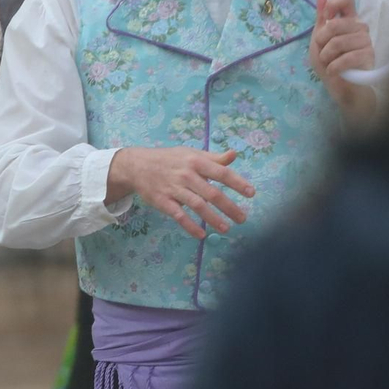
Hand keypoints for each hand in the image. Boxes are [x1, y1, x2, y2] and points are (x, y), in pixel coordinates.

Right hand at [107, 146, 256, 241]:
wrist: (136, 165)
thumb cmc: (168, 159)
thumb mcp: (190, 153)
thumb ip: (213, 158)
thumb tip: (234, 155)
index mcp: (195, 161)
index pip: (221, 173)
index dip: (237, 183)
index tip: (251, 193)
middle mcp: (186, 175)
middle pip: (212, 193)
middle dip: (229, 207)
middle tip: (242, 218)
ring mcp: (173, 189)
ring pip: (197, 206)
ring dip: (213, 218)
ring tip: (226, 229)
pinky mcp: (162, 201)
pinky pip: (178, 215)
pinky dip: (189, 226)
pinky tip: (201, 234)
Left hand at [311, 0, 375, 120]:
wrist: (341, 88)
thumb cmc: (329, 62)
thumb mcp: (319, 40)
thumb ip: (321, 17)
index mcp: (347, 20)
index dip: (333, 2)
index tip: (326, 15)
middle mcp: (359, 27)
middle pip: (335, 24)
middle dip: (321, 41)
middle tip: (323, 52)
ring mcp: (366, 41)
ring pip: (337, 42)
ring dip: (326, 57)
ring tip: (329, 63)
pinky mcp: (369, 56)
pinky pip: (346, 57)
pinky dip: (334, 67)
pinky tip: (334, 71)